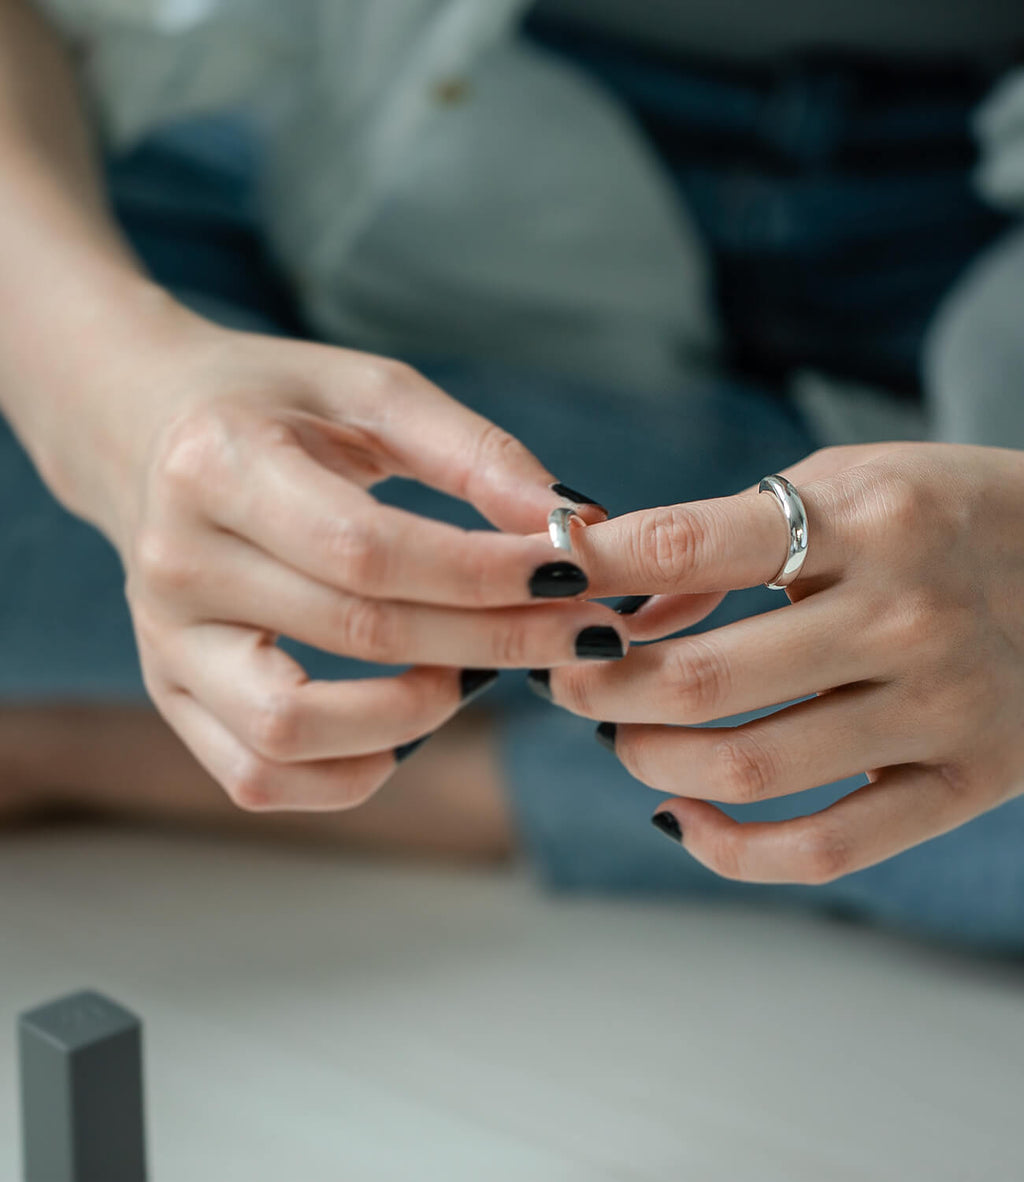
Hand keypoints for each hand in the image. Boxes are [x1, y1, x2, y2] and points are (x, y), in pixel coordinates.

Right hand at [82, 310, 626, 811]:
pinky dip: (348, 774)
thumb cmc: (271, 403)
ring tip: (478, 674)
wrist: (143, 427)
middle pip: (357, 633)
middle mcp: (177, 563)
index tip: (575, 574)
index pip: (369, 548)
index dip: (483, 573)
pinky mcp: (171, 691)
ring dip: (415, 717)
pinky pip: (257, 776)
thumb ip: (472, 452)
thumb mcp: (368, 391)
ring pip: (292, 731)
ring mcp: (164, 641)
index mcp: (219, 466)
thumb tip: (571, 525)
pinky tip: (410, 723)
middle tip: (583, 632)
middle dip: (494, 640)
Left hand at [537, 443, 1023, 882]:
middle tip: (568, 680)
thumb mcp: (843, 484)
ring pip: (748, 770)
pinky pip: (828, 847)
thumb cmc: (942, 513)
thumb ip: (724, 539)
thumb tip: (616, 607)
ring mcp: (941, 708)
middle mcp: (905, 615)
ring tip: (620, 736)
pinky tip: (678, 816)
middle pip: (699, 681)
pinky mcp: (967, 782)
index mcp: (865, 521)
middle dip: (599, 688)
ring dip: (647, 760)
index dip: (587, 572)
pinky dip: (730, 850)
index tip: (538, 583)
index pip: (684, 550)